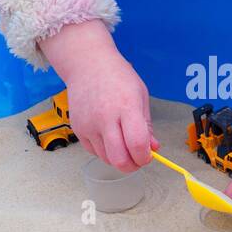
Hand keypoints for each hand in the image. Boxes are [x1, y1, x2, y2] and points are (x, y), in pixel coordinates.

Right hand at [40, 21, 157, 171]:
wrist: (87, 65)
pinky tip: (109, 137)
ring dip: (118, 158)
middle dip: (132, 166)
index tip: (148, 156)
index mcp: (126, 107)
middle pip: (119, 159)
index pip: (137, 144)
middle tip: (137, 159)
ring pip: (106, 159)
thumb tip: (153, 148)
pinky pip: (94, 152)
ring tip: (124, 144)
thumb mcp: (140, 96)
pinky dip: (104, 151)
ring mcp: (89, 125)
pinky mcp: (78, 129)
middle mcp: (105, 118)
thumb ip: (146, 125)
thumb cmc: (117, 76)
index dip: (145, 157)